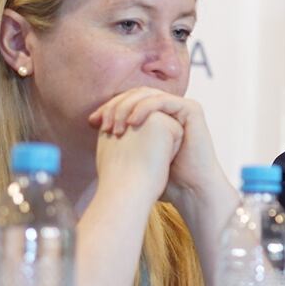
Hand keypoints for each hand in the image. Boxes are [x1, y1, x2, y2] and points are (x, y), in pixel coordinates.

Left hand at [89, 87, 227, 207]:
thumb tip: (92, 125)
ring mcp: (182, 107)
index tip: (92, 123)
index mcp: (157, 115)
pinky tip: (132, 122)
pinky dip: (145, 108)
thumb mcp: (134, 153)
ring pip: (148, 95)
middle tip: (101, 122)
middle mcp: (170, 108)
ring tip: (115, 125)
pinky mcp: (192, 110)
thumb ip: (120, 137)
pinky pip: (163, 100)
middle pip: (137, 95)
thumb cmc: (163, 179)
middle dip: (115, 106)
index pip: (129, 102)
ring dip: (127, 106)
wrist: (190, 190)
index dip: (109, 109)